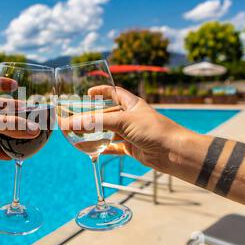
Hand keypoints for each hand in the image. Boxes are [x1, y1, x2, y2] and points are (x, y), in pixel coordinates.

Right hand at [72, 85, 190, 171]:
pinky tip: (89, 150)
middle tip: (75, 119)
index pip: (114, 92)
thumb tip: (72, 123)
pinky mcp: (131, 148)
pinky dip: (100, 148)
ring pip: (107, 132)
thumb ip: (96, 122)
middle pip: (106, 114)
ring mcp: (130, 133)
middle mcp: (130, 117)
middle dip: (91, 117)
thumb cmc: (153, 130)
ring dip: (94, 134)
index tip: (88, 93)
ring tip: (77, 135)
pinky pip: (112, 147)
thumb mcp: (122, 121)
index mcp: (131, 104)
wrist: (173, 152)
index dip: (101, 91)